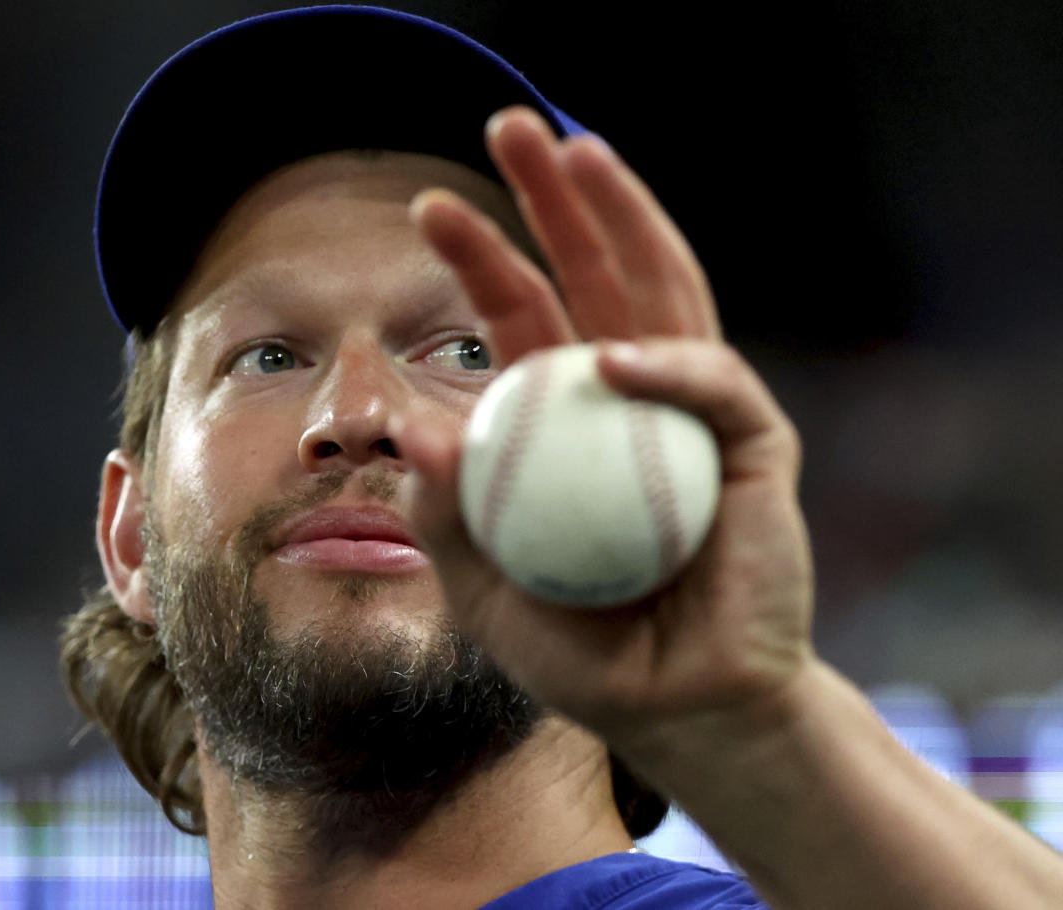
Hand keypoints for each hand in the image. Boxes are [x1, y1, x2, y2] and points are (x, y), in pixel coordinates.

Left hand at [392, 106, 814, 762]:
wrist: (680, 710)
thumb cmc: (583, 653)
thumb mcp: (482, 586)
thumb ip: (445, 511)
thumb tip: (410, 422)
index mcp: (568, 417)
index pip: (526, 316)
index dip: (482, 255)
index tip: (427, 205)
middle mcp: (632, 396)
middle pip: (597, 273)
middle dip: (556, 197)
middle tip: (509, 125)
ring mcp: (696, 411)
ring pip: (666, 292)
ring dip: (625, 218)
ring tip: (580, 150)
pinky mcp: (757, 445)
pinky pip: (714, 387)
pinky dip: (667, 368)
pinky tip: (615, 359)